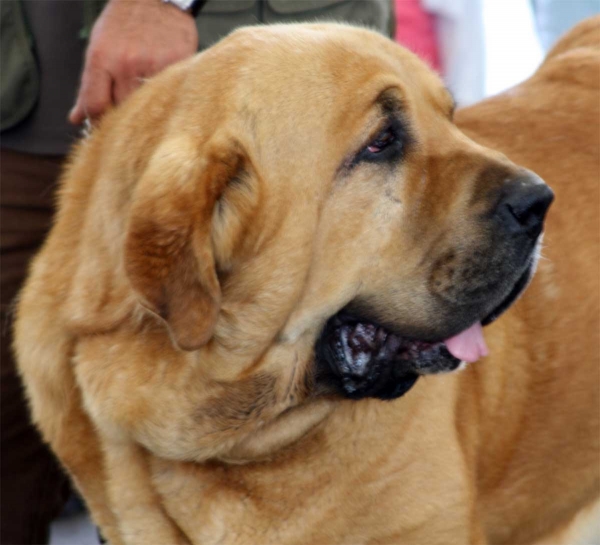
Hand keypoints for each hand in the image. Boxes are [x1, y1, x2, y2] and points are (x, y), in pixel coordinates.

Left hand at [69, 0, 197, 124]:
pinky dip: (168, 98)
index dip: (99, 122)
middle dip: (123, 118)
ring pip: (148, 107)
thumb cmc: (123, 25)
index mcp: (102, 59)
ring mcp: (153, 65)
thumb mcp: (98, 49)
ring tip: (148, 107)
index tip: (105, 126)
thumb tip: (76, 118)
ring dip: (147, 111)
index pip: (95, 106)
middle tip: (129, 118)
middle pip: (123, 111)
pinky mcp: (177, 64)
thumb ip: (88, 86)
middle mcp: (126, 63)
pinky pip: (170, 94)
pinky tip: (166, 93)